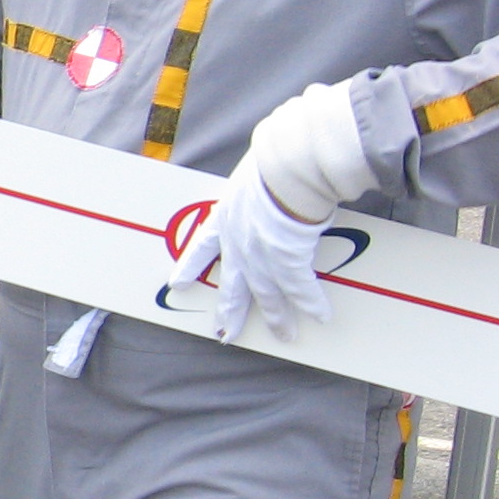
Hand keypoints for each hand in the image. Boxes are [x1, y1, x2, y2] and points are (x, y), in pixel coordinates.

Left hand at [166, 153, 333, 342]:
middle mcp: (239, 244)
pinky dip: (312, 304)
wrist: (287, 169)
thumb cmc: (273, 163)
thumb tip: (266, 183)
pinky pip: (302, 291)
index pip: (201, 248)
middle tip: (225, 335)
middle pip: (234, 286)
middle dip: (230, 312)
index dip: (190, 267)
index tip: (176, 284)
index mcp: (225, 219)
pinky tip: (321, 316)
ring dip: (278, 318)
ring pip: (269, 296)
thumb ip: (253, 189)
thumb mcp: (250, 176)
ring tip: (285, 335)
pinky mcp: (289, 262)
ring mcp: (262, 257)